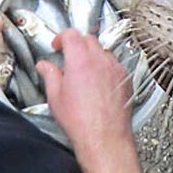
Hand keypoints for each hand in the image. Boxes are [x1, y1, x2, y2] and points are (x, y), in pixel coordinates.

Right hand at [37, 29, 132, 161]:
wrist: (105, 137)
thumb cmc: (82, 121)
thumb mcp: (55, 96)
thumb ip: (50, 75)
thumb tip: (45, 66)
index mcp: (81, 61)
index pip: (72, 34)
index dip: (62, 37)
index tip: (58, 46)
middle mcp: (102, 62)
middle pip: (89, 40)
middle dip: (77, 44)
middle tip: (68, 55)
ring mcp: (117, 71)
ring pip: (104, 52)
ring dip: (93, 55)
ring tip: (84, 70)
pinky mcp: (126, 81)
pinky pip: (116, 66)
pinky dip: (106, 67)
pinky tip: (99, 81)